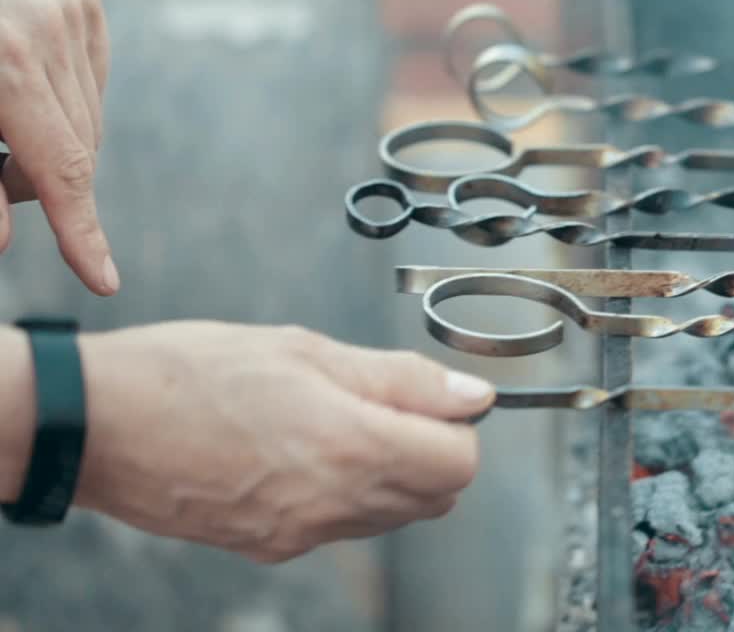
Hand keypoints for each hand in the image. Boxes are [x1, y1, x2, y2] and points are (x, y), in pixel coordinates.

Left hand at [0, 0, 114, 294]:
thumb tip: (1, 241)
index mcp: (6, 62)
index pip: (62, 170)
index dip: (80, 232)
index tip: (104, 281)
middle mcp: (49, 30)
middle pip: (78, 147)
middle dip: (41, 178)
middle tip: (0, 176)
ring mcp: (71, 9)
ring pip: (89, 118)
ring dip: (54, 140)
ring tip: (6, 122)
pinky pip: (91, 79)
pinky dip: (62, 99)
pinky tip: (23, 81)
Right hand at [72, 321, 492, 562]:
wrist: (97, 426)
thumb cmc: (192, 372)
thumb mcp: (305, 351)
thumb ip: (401, 379)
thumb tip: (473, 397)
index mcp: (350, 447)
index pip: (461, 463)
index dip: (457, 424)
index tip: (429, 396)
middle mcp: (334, 505)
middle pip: (437, 495)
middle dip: (431, 449)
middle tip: (383, 402)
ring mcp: (302, 534)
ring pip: (392, 514)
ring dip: (391, 472)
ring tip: (335, 420)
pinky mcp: (272, 547)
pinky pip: (341, 526)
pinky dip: (346, 493)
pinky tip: (300, 451)